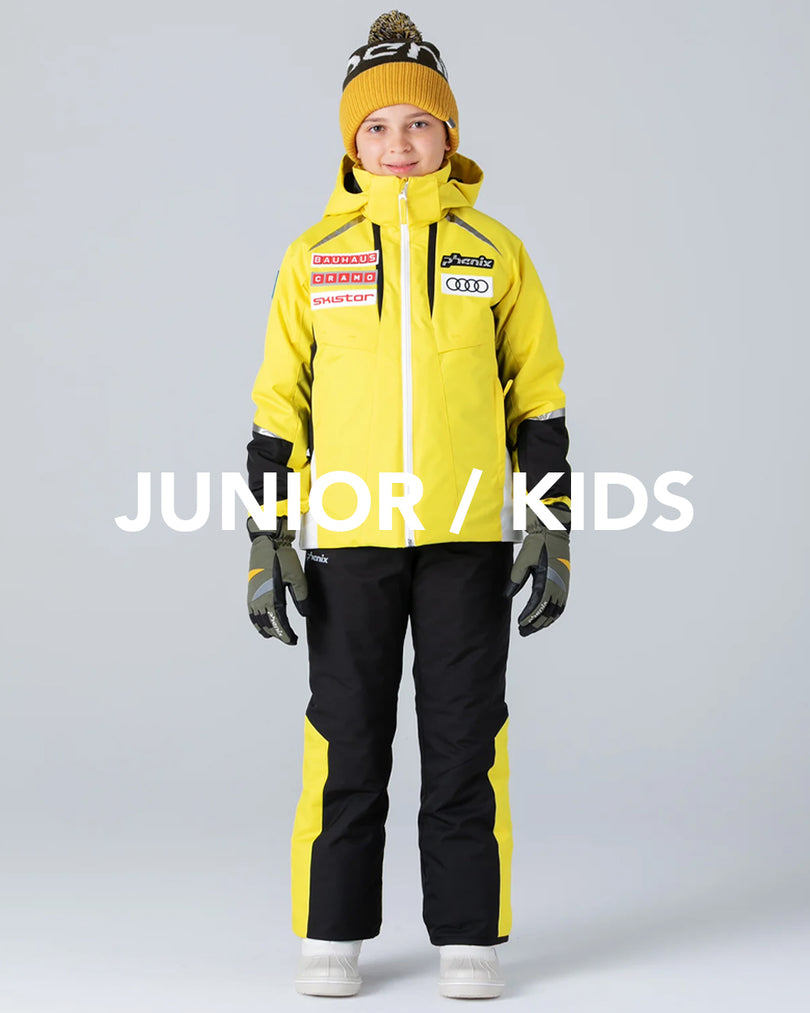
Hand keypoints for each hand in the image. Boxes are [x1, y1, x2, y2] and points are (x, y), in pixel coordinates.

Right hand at [246, 516, 308, 644]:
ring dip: (268, 629)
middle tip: (289, 639)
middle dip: (278, 634)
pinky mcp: (251, 592)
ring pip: (258, 621)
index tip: (293, 640)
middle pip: (268, 624)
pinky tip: (263, 624)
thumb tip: (305, 613)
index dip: (286, 634)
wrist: (267, 544)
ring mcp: (253, 596)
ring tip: (278, 634)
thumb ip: (301, 596)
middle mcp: (259, 599)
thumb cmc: (282, 558)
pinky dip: (257, 622)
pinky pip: (252, 613)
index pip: (279, 622)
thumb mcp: (297, 577)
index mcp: (272, 596)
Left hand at [505, 504, 569, 634]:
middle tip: (523, 631)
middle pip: (547, 612)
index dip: (529, 617)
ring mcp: (563, 585)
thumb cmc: (537, 545)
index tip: (520, 624)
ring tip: (532, 628)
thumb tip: (507, 596)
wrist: (552, 533)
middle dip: (535, 624)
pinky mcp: (564, 583)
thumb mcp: (522, 561)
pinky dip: (553, 615)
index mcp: (547, 579)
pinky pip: (561, 605)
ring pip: (556, 611)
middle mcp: (558, 584)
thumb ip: (515, 579)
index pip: (538, 605)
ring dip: (544, 622)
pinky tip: (545, 619)